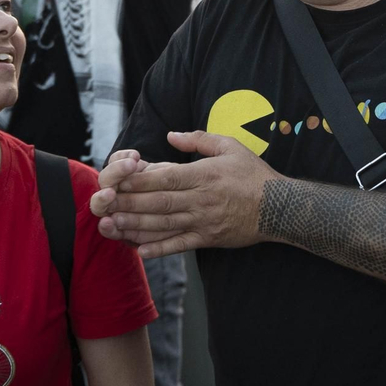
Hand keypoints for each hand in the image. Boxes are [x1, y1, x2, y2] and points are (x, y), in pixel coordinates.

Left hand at [89, 131, 280, 257]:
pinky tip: (140, 250)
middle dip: (130, 204)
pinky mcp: (209, 239)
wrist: (280, 207)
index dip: (139, 180)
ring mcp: (204, 221)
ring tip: (113, 225)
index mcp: (205, 175)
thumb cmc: (253, 174)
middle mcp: (201, 199)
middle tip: (105, 204)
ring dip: (137, 226)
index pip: (166, 178)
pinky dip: (160, 249)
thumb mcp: (230, 146)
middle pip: (159, 202)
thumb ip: (199, 140)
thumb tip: (171, 135)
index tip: (117, 180)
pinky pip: (181, 245)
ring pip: (165, 225)